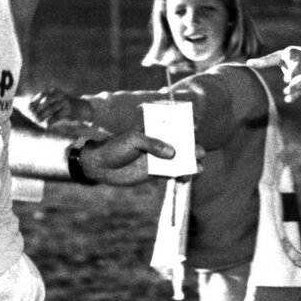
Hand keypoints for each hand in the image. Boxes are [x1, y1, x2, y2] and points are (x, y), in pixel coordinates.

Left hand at [27, 88, 92, 126]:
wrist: (83, 108)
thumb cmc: (66, 106)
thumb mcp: (56, 100)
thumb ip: (46, 103)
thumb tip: (32, 109)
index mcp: (55, 91)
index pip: (41, 95)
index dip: (34, 102)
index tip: (28, 110)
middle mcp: (59, 95)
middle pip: (45, 102)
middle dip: (37, 110)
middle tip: (32, 117)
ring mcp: (64, 102)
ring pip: (50, 109)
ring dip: (42, 116)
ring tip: (37, 122)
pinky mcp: (68, 110)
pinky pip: (56, 116)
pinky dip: (50, 121)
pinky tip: (46, 125)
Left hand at [81, 132, 203, 186]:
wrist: (101, 166)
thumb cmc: (115, 147)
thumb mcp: (133, 140)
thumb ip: (152, 144)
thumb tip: (172, 153)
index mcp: (154, 127)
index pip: (174, 123)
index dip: (186, 123)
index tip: (194, 126)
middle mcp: (160, 141)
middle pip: (181, 142)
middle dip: (192, 147)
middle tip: (199, 151)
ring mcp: (159, 157)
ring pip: (180, 159)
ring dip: (190, 163)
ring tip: (198, 167)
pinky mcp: (156, 171)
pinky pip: (173, 173)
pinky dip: (181, 175)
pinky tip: (186, 177)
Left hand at [248, 47, 300, 101]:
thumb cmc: (289, 59)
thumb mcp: (279, 57)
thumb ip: (265, 61)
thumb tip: (248, 63)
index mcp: (293, 54)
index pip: (292, 53)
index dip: (290, 54)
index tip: (287, 55)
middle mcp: (300, 64)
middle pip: (298, 68)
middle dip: (294, 73)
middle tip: (287, 79)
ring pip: (300, 81)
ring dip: (294, 86)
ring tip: (286, 91)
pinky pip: (300, 91)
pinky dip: (294, 96)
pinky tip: (287, 99)